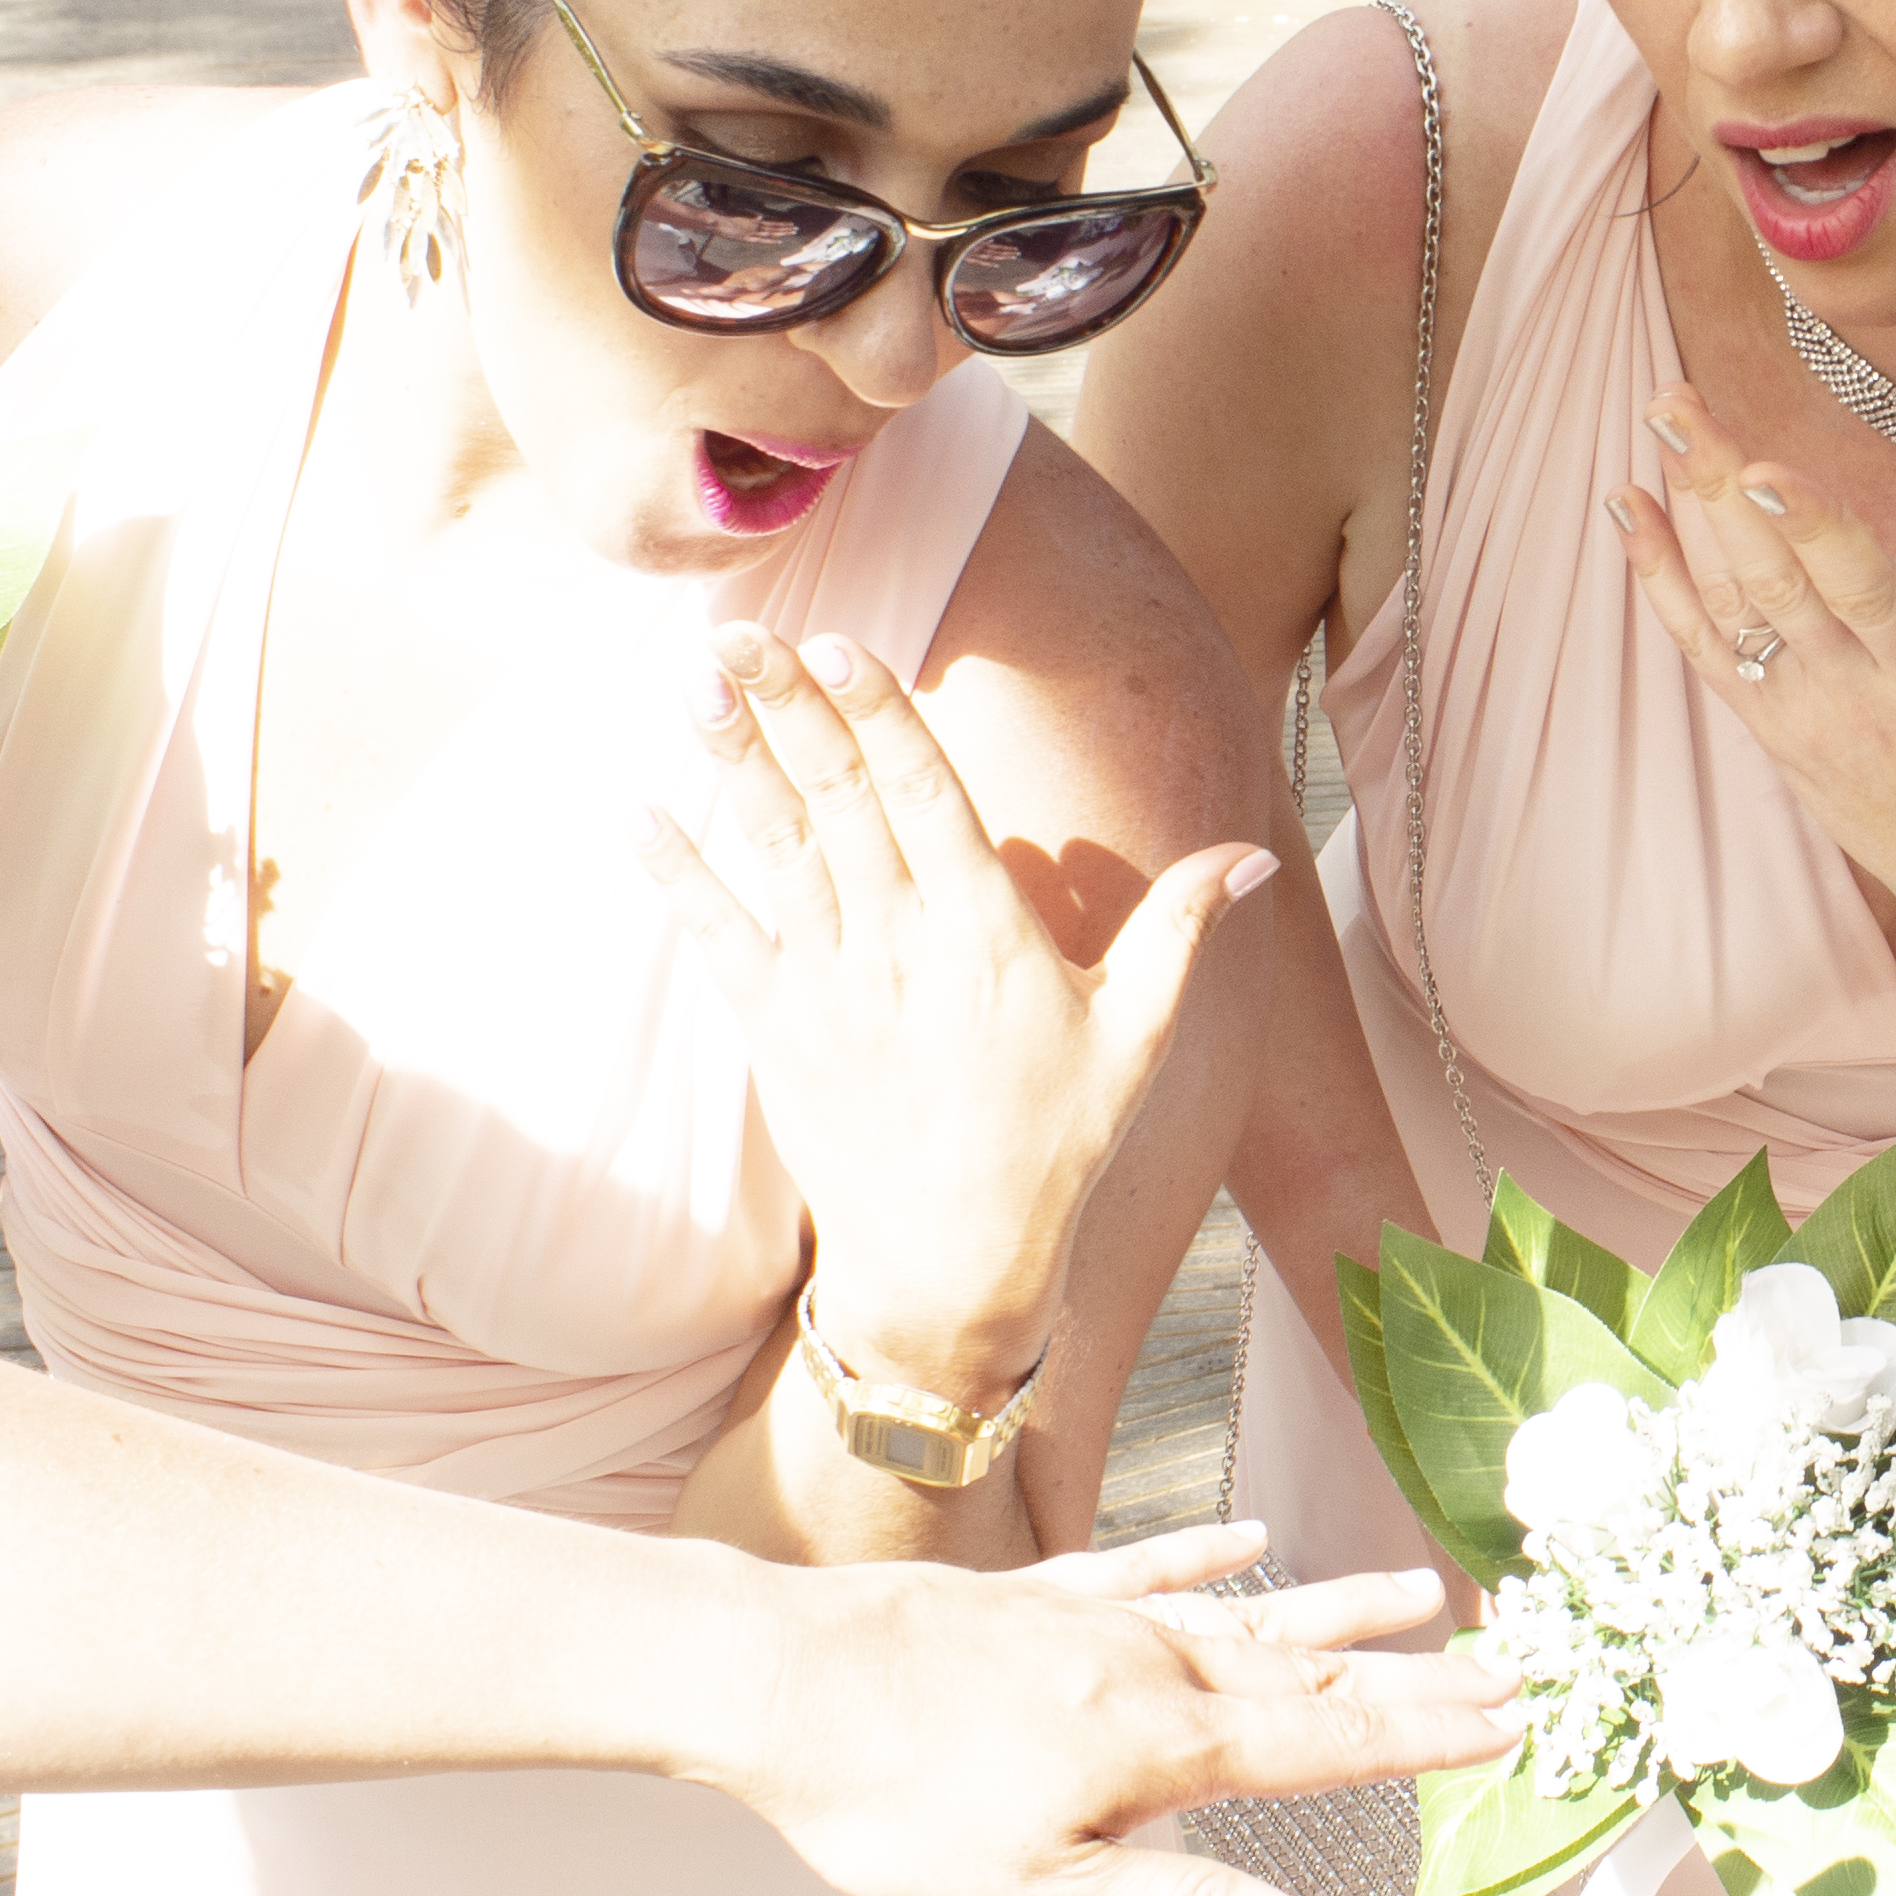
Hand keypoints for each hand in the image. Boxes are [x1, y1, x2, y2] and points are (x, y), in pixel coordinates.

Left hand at [630, 624, 1274, 1390]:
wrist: (951, 1268)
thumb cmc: (1056, 1147)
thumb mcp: (1139, 1038)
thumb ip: (1184, 931)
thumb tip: (1256, 856)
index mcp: (988, 933)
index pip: (925, 795)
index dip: (879, 714)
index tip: (840, 643)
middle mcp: (899, 946)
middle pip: (837, 799)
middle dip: (787, 706)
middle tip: (740, 628)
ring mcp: (828, 986)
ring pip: (774, 847)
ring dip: (732, 759)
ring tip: (698, 680)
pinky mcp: (775, 1030)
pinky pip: (715, 933)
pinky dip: (675, 870)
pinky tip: (638, 808)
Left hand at [718, 1520, 1518, 1895]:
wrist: (780, 1679)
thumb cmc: (894, 1799)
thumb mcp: (1038, 1887)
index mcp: (1162, 1743)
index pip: (1323, 1744)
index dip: (1422, 1736)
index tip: (1512, 1719)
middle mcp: (1150, 1666)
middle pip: (1307, 1673)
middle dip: (1410, 1676)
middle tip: (1508, 1660)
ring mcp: (1095, 1621)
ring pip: (1244, 1614)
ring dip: (1334, 1610)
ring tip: (1416, 1591)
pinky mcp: (1036, 1596)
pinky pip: (1145, 1570)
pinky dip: (1203, 1556)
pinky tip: (1245, 1540)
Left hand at [1608, 389, 1895, 997]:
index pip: (1865, 592)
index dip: (1810, 528)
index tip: (1759, 468)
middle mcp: (1861, 700)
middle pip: (1776, 583)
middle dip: (1717, 488)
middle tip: (1673, 405)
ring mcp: (1806, 721)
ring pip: (1730, 609)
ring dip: (1684, 517)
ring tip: (1658, 423)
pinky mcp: (1775, 736)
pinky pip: (1705, 650)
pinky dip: (1664, 580)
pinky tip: (1632, 513)